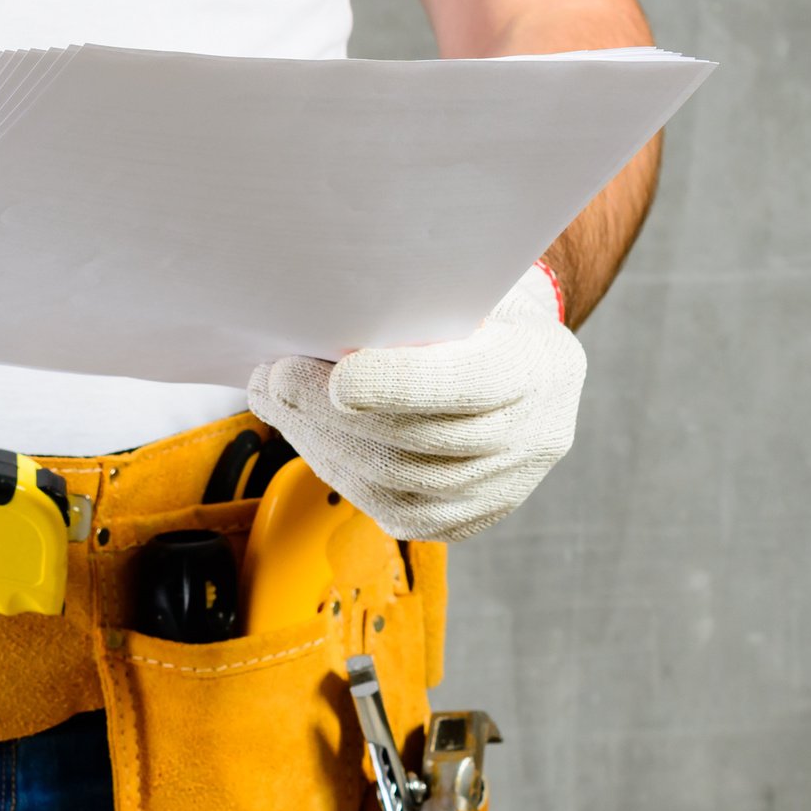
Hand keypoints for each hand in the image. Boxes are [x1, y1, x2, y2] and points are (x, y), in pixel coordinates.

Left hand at [246, 265, 584, 541]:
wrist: (529, 370)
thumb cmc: (480, 316)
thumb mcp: (466, 292)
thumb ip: (416, 308)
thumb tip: (325, 316)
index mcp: (538, 366)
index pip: (469, 383)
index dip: (399, 384)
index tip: (337, 376)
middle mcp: (531, 435)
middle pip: (417, 439)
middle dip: (329, 412)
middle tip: (272, 379)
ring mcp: (503, 486)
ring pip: (396, 481)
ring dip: (319, 444)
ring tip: (274, 403)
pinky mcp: (467, 518)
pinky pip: (393, 509)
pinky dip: (339, 473)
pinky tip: (305, 437)